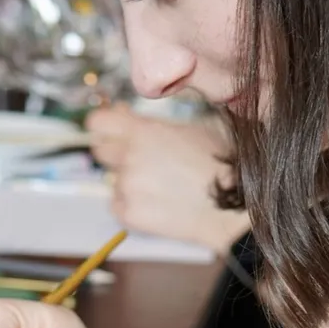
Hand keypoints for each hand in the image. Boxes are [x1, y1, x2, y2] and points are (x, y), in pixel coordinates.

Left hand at [86, 105, 249, 248]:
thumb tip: (121, 114)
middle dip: (114, 153)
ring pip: (113, 180)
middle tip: (138, 160)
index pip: (98, 123)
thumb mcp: (189, 129)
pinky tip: (157, 203)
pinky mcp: (129, 213)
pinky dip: (131, 205)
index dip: (102, 125)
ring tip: (161, 186)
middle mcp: (129, 157)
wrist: (230, 206)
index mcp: (143, 132)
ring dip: (129, 182)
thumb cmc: (217, 165)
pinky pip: (117, 205)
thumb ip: (150, 124)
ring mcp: (127, 187)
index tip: (108, 130)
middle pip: (100, 151)